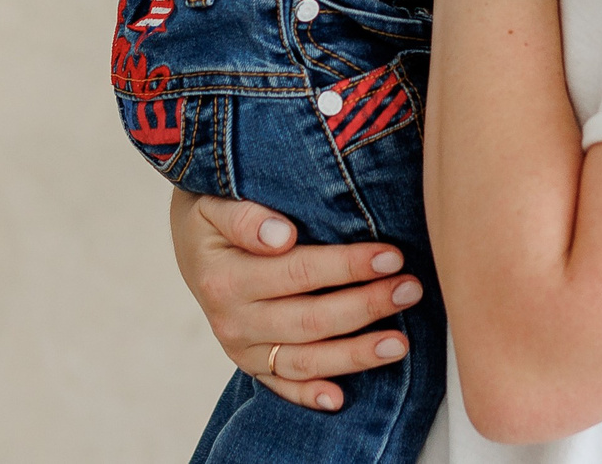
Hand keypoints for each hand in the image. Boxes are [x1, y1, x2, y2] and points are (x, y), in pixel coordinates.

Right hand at [169, 190, 425, 412]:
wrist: (190, 242)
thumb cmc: (213, 214)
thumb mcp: (214, 203)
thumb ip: (245, 217)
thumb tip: (282, 235)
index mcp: (226, 278)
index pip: (298, 272)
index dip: (348, 266)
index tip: (392, 256)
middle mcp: (232, 320)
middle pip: (309, 320)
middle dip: (366, 306)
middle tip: (411, 290)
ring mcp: (241, 348)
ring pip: (305, 359)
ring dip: (355, 354)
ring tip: (401, 342)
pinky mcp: (250, 364)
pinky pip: (282, 385)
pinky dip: (310, 394)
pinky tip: (342, 398)